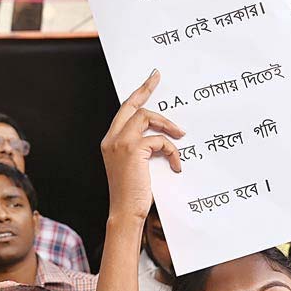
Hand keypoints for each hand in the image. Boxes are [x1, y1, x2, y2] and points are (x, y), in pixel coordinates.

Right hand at [101, 70, 184, 219]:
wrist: (125, 212)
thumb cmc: (131, 194)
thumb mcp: (134, 166)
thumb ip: (141, 148)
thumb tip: (162, 135)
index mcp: (110, 141)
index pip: (124, 112)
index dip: (137, 94)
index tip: (150, 80)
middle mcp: (111, 138)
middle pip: (131, 105)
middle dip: (145, 90)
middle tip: (156, 78)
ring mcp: (120, 142)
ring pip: (147, 117)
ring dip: (167, 125)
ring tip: (180, 136)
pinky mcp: (133, 149)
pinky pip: (160, 140)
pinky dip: (172, 151)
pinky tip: (176, 165)